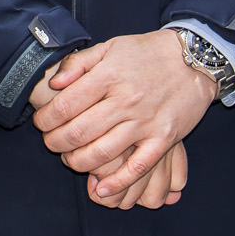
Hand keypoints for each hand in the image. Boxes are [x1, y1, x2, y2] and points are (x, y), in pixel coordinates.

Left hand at [31, 30, 216, 196]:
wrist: (193, 59)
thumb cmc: (146, 52)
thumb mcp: (108, 47)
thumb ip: (78, 63)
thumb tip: (55, 83)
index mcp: (108, 77)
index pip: (66, 105)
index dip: (47, 118)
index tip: (40, 122)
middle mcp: (125, 101)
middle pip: (80, 131)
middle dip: (57, 142)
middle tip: (50, 143)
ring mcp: (145, 122)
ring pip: (104, 152)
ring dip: (79, 162)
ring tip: (69, 160)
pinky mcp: (164, 139)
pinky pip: (138, 166)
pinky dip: (118, 181)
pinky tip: (101, 188)